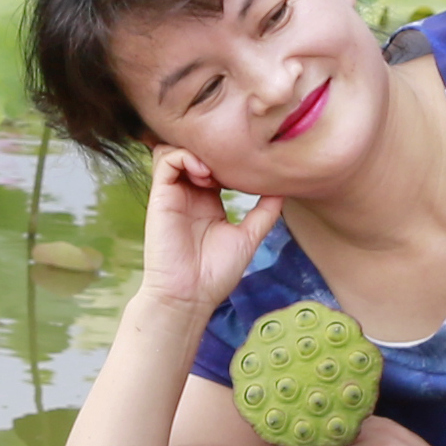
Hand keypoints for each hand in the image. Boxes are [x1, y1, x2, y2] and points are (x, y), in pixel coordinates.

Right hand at [134, 148, 281, 327]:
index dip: (230, 158)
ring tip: (215, 170)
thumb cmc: (216, 273)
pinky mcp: (160, 196)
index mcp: (208, 202)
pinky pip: (164, 160)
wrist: (190, 295)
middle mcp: (189, 195)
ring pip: (176, 150)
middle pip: (194, 153)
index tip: (249, 164)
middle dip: (213, 150)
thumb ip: (264, 212)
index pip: (215, 165)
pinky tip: (204, 174)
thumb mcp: (249, 237)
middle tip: (233, 161)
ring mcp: (174, 194)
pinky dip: (184, 157)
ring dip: (196, 151)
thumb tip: (284, 189)